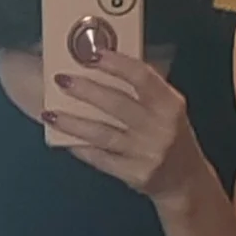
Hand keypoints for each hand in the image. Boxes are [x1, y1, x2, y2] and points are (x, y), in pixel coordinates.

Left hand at [43, 50, 209, 208]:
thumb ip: (146, 88)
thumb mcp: (169, 108)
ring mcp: (146, 153)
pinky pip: (101, 159)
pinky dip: (82, 148)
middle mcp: (159, 128)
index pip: (141, 77)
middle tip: (61, 80)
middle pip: (116, 104)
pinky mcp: (134, 174)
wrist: (185, 181)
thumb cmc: (172, 136)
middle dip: (85, 90)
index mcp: (170, 105)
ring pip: (102, 134)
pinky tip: (65, 139)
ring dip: (73, 122)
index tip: (92, 54)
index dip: (116, 63)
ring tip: (50, 113)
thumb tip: (109, 62)